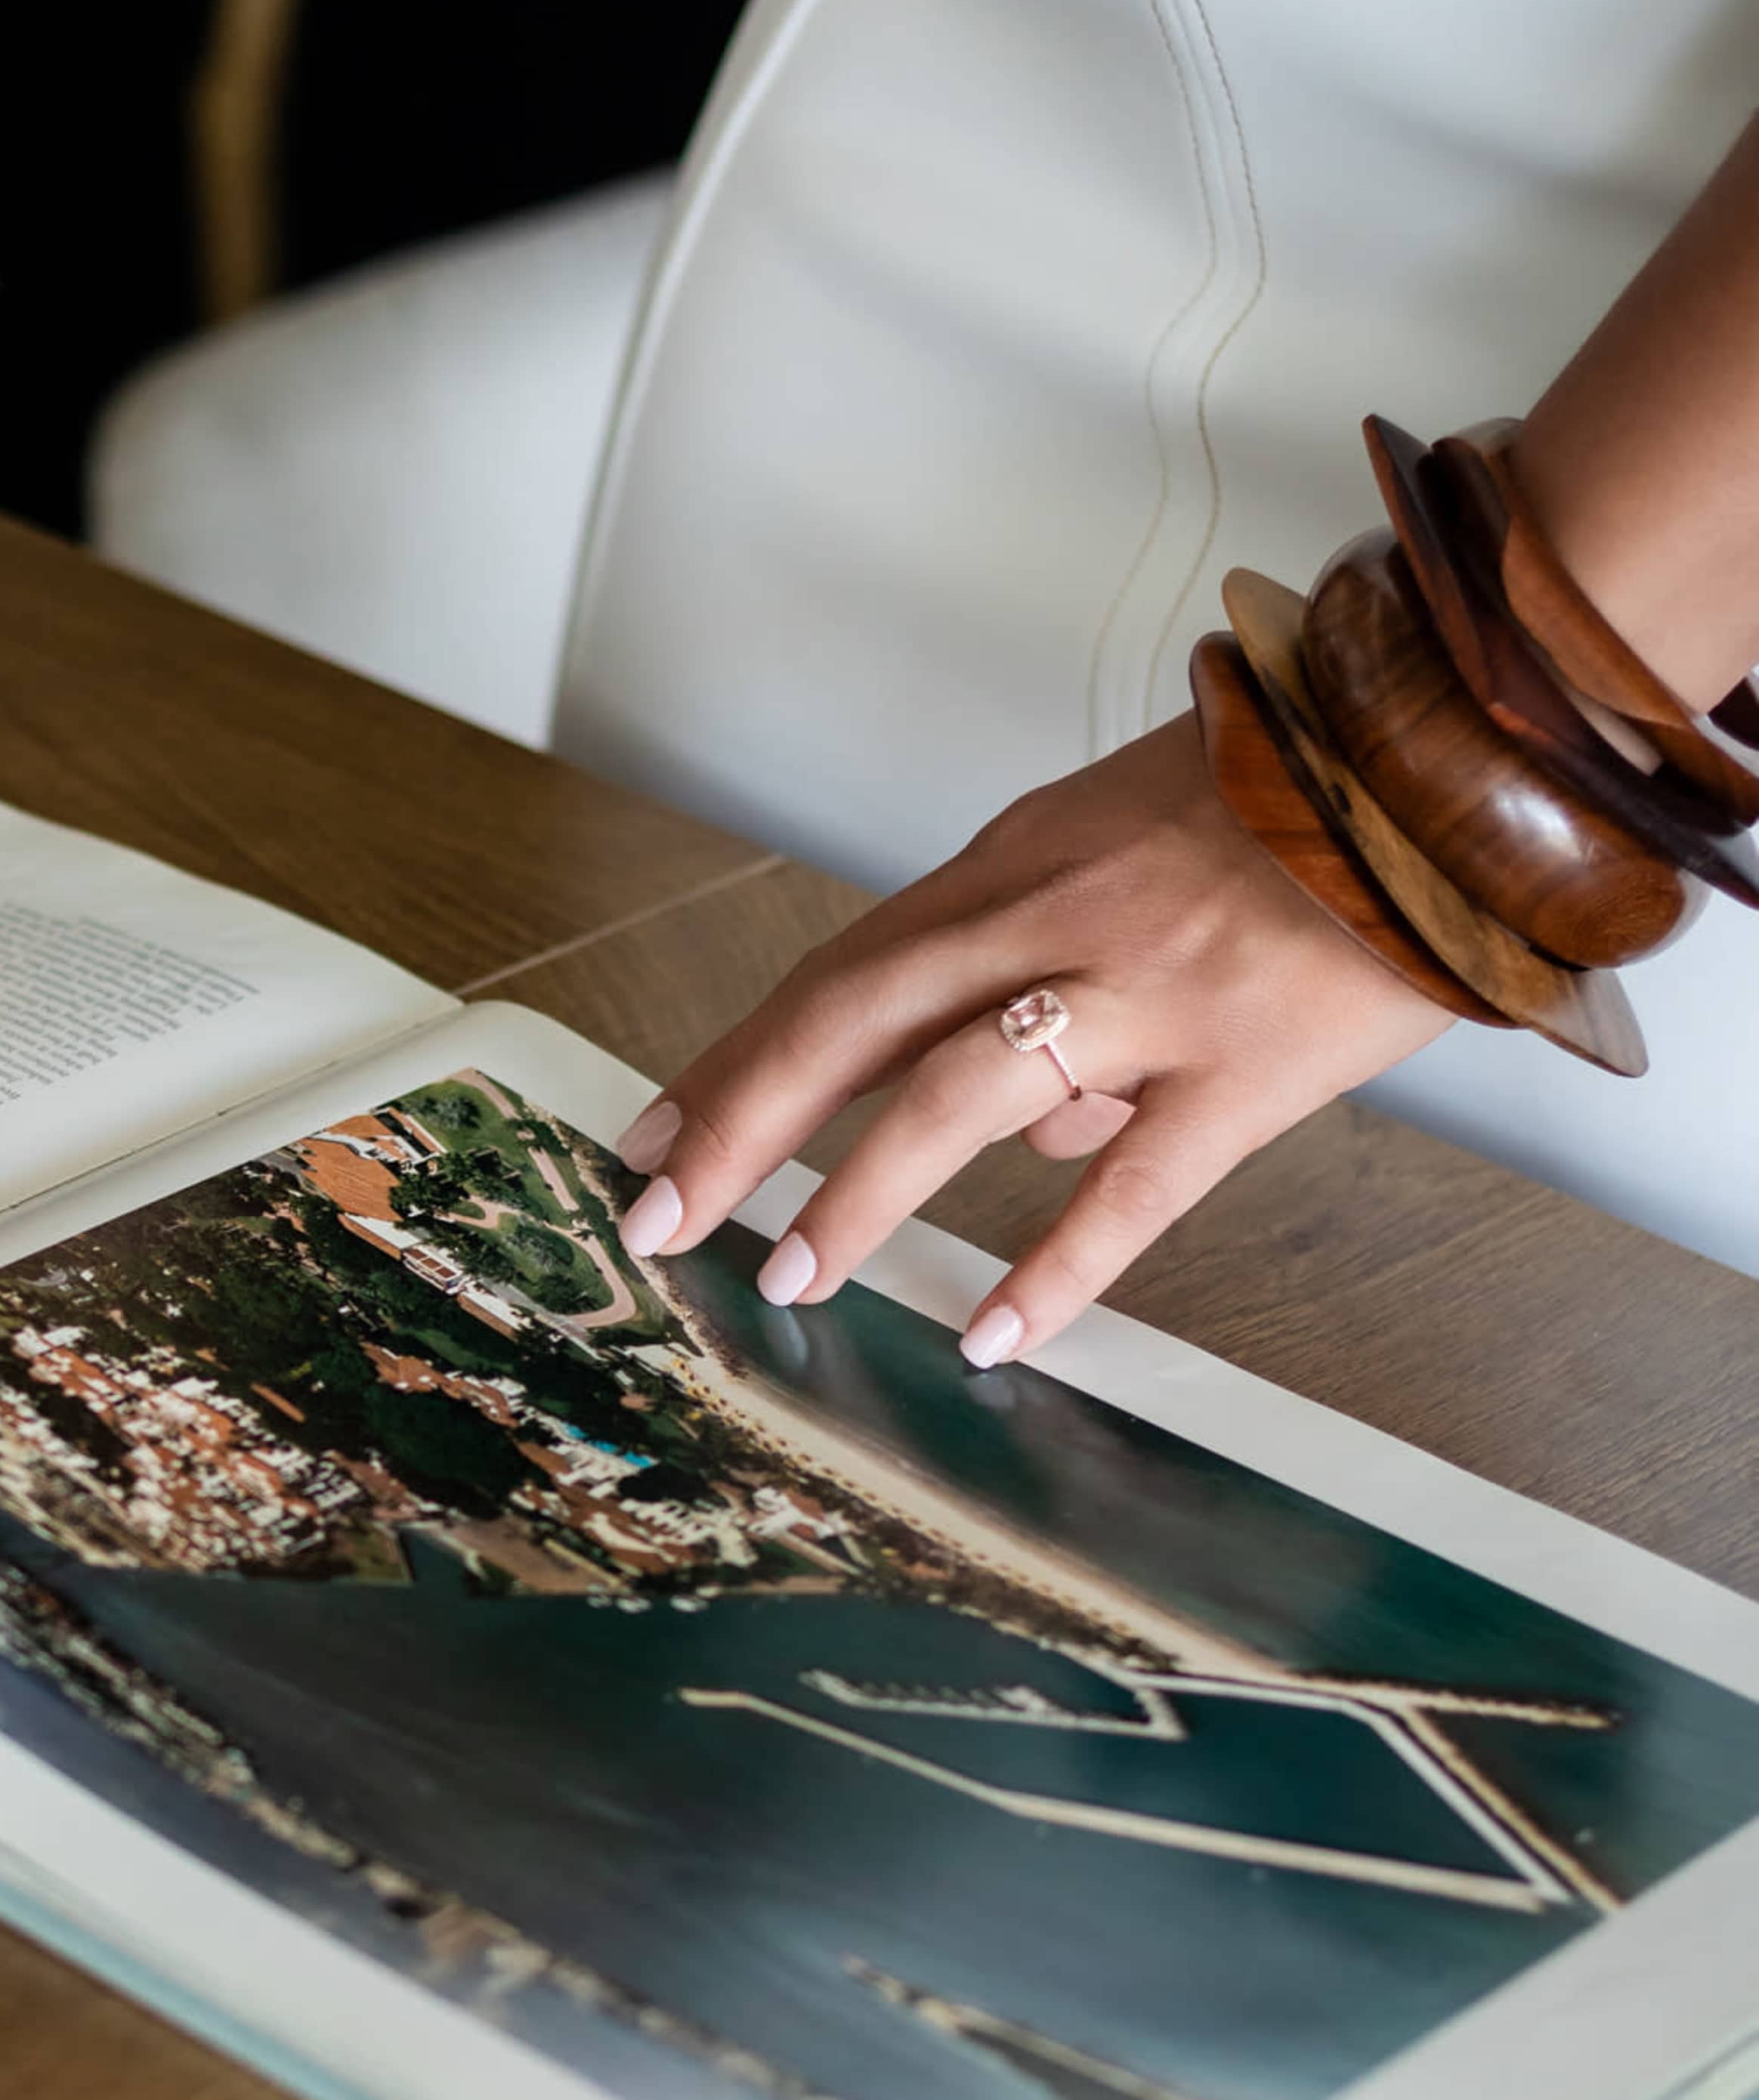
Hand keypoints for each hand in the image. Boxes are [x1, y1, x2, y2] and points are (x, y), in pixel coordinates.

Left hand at [610, 712, 1452, 1365]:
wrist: (1449, 764)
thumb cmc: (1291, 811)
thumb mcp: (1130, 856)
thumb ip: (1052, 984)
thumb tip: (1022, 1143)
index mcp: (1017, 866)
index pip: (841, 973)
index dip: (737, 1060)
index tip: (650, 1137)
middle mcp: (1054, 918)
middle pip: (854, 1018)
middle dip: (739, 1119)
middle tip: (657, 1215)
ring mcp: (1146, 991)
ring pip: (960, 1091)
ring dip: (861, 1188)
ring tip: (790, 1273)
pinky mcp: (1244, 1063)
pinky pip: (1134, 1182)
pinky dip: (1057, 1264)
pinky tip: (996, 1335)